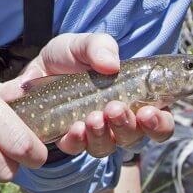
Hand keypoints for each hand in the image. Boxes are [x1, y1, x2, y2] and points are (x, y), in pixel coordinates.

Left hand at [0, 33, 175, 158]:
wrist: (32, 70)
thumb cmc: (68, 58)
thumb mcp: (83, 44)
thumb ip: (99, 47)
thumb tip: (111, 64)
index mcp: (133, 99)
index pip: (159, 120)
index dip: (160, 123)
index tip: (149, 112)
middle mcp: (118, 121)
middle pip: (135, 137)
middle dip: (128, 126)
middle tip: (115, 108)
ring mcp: (94, 133)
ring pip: (109, 146)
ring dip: (104, 134)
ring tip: (93, 116)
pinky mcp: (69, 139)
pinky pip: (78, 148)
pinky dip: (78, 139)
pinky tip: (74, 127)